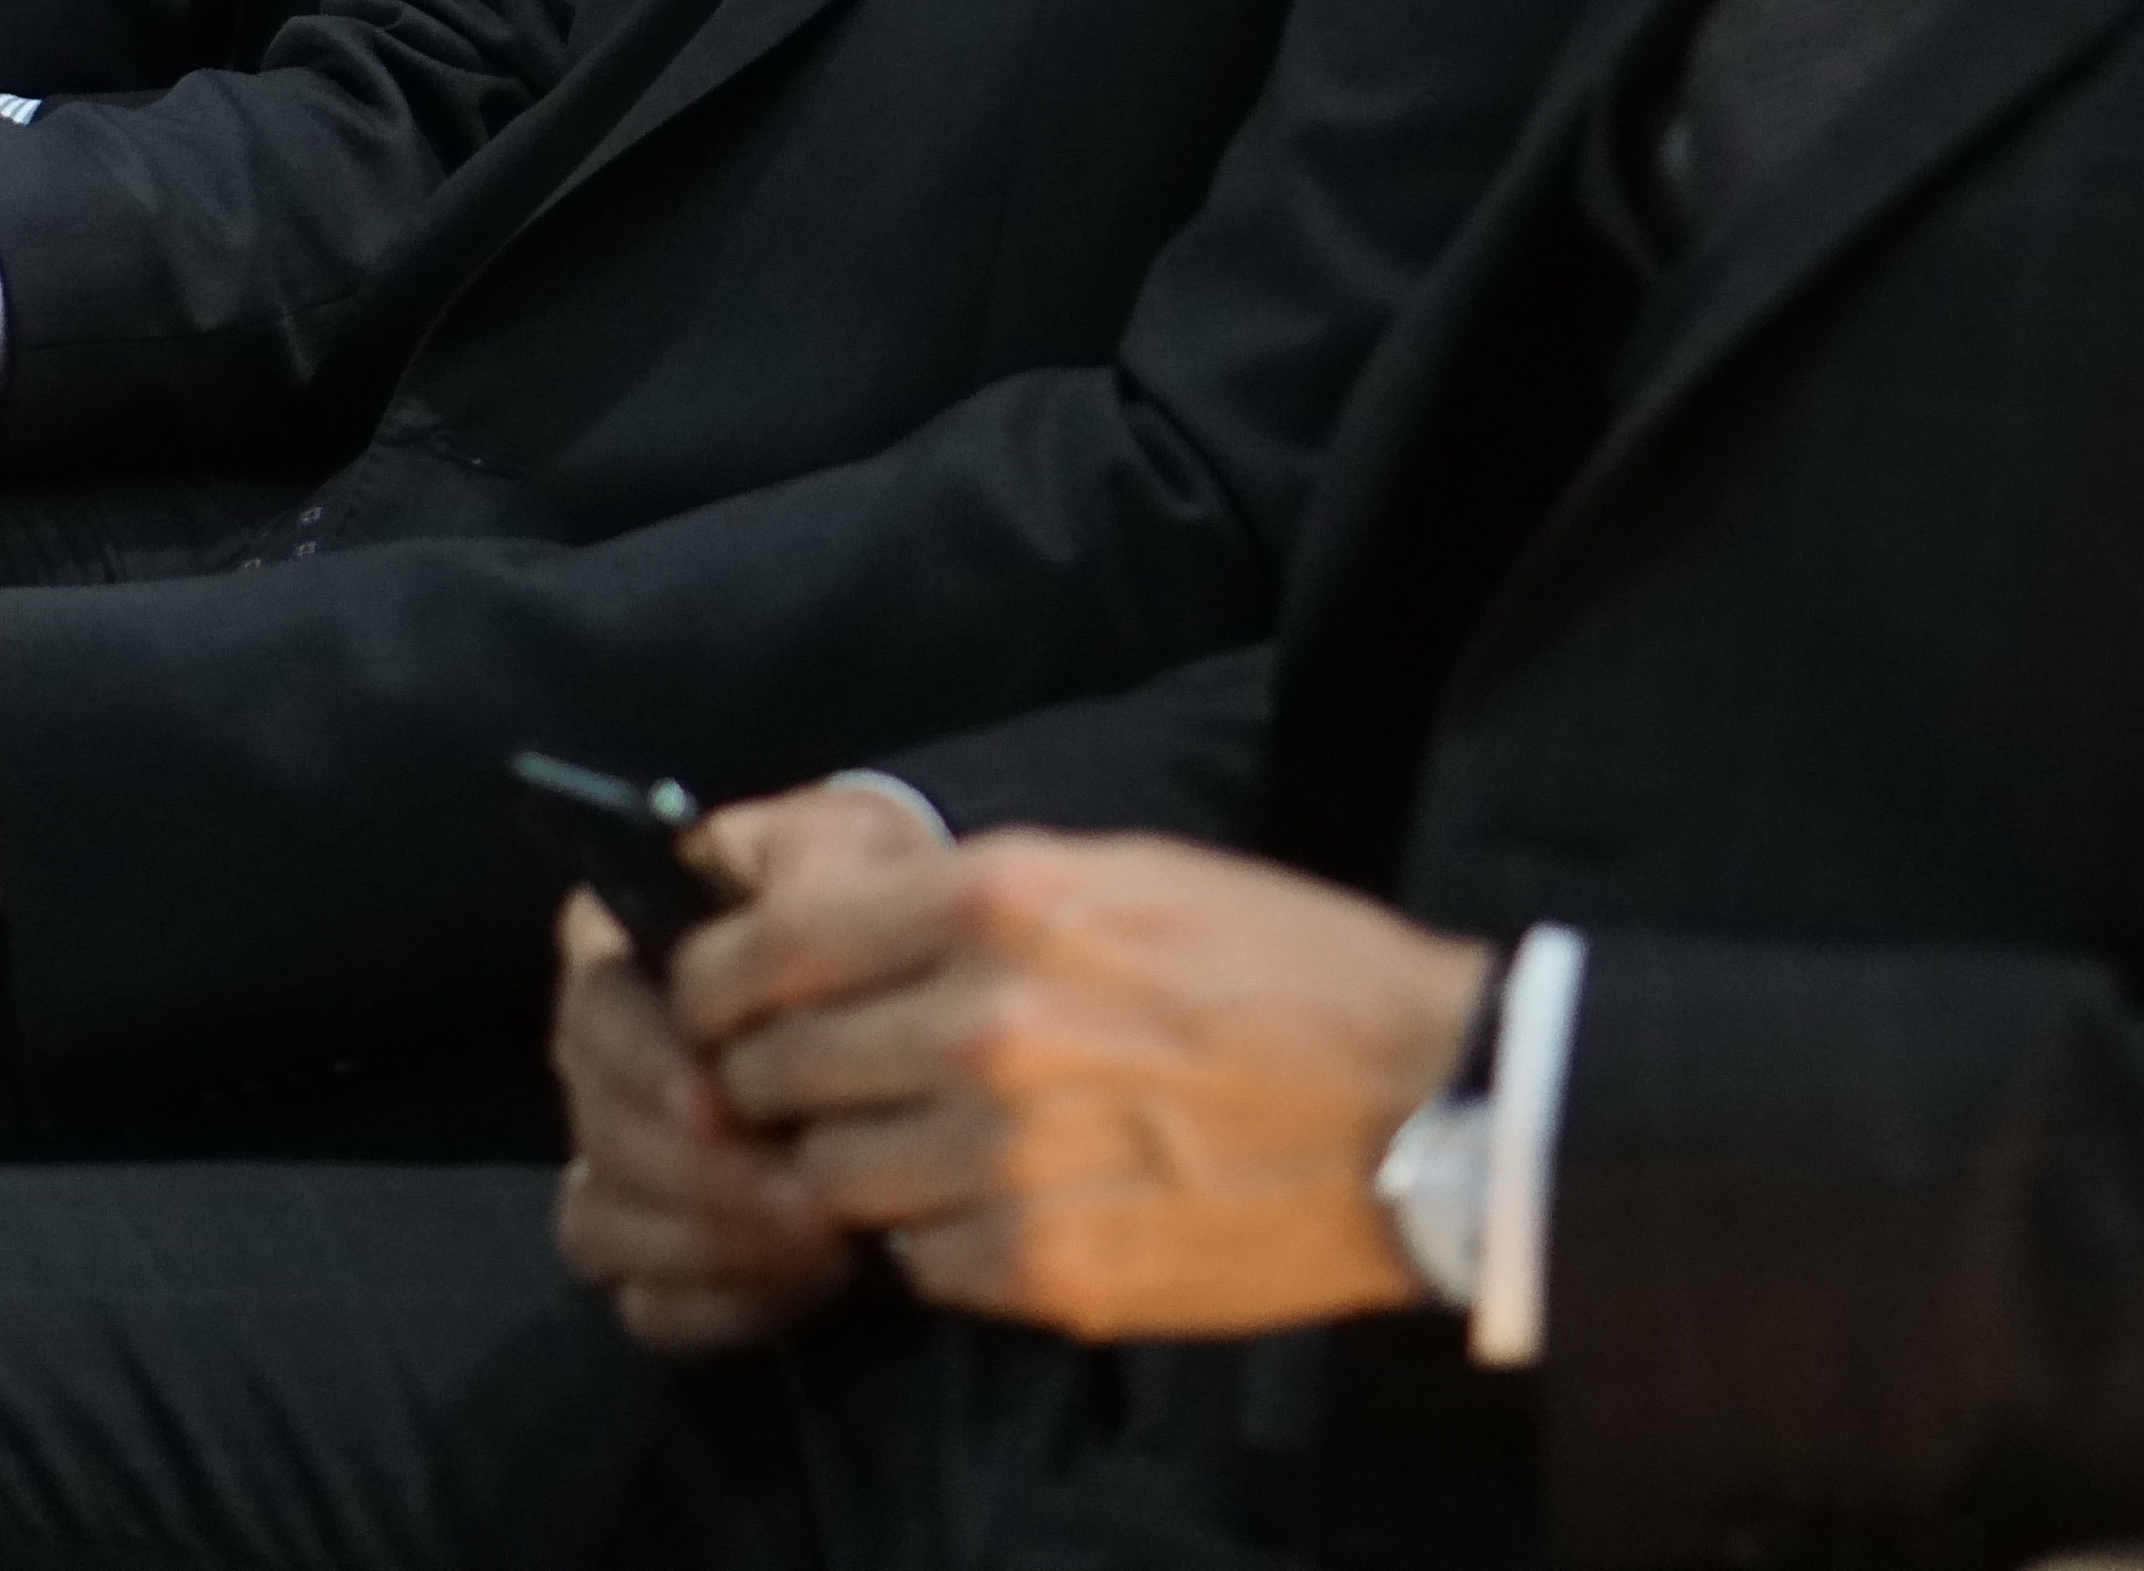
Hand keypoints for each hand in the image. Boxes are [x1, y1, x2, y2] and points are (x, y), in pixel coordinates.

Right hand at [550, 782, 942, 1350]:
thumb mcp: (850, 855)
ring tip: (819, 1244)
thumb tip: (732, 977)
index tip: (720, 1103)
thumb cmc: (882, 894)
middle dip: (695, 1175)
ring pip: (602, 1227)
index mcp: (625, 950)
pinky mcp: (666, 1248)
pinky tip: (801, 1288)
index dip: (646, 1063)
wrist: (933, 968)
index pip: (592, 1008)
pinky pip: (649, 1307)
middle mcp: (608, 1059)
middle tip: (802, 1196)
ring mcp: (625, 1160)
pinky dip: (717, 1306)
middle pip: (596, 1131)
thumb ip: (793, 902)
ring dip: (706, 1245)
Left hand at [693, 828, 1492, 1339]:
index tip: (715, 1002)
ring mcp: (1010, 1159)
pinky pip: (921, 1264)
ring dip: (861, 1166)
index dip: (716, 983)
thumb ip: (966, 900)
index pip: (767, 954)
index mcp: (1001, 905)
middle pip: (778, 1073)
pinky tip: (1008, 1206)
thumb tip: (821, 921)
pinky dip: (942, 1242)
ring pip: (837, 1178)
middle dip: (774, 1082)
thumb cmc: (1284, 970)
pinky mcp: (1048, 1269)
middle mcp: (985, 1026)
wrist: (1428, 1103)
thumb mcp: (1123, 875)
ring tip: (929, 1147)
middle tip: (807, 1085)